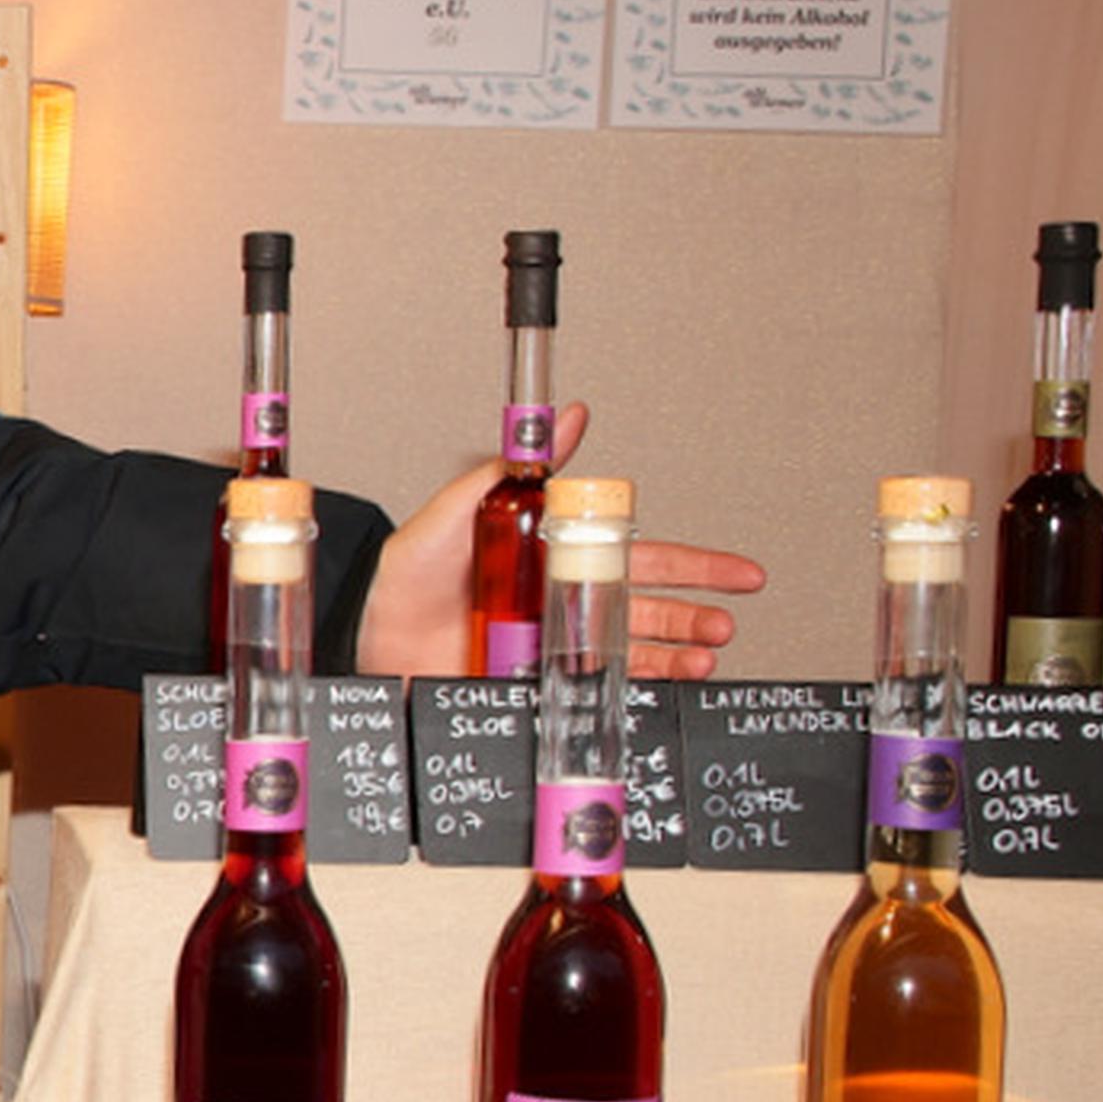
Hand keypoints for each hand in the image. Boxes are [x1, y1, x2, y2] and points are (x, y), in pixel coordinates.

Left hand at [351, 401, 765, 679]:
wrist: (369, 648)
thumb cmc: (403, 583)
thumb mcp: (451, 515)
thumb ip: (508, 473)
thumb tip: (565, 417)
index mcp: (548, 555)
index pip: (631, 552)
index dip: (689, 564)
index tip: (733, 572)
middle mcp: (557, 600)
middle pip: (645, 602)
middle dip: (695, 610)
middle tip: (726, 617)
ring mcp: (551, 643)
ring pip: (633, 644)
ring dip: (678, 647)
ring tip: (709, 648)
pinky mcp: (539, 682)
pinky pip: (602, 684)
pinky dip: (644, 683)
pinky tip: (675, 679)